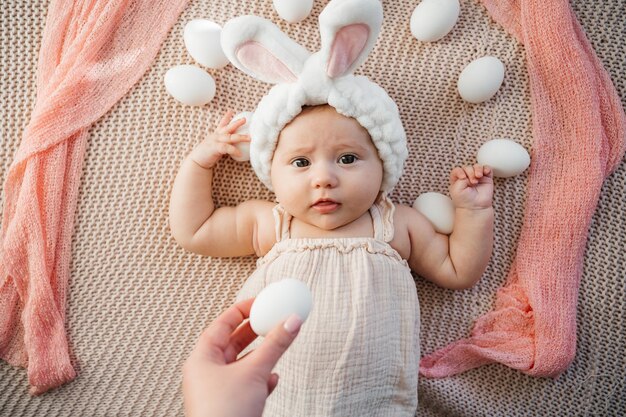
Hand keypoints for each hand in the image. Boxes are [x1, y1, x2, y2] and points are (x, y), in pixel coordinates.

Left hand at [182, 298, 302, 416]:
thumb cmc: (223, 413)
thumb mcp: (254, 372)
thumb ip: (275, 345)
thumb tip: (291, 321)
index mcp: (202, 358)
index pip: (223, 323)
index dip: (244, 309)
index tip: (263, 302)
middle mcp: (207, 372)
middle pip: (234, 341)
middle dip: (257, 331)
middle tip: (274, 319)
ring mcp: (218, 390)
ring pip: (243, 364)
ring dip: (262, 355)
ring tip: (280, 344)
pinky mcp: (231, 406)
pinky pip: (248, 384)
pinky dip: (262, 378)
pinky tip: (273, 378)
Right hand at [190, 110, 250, 168]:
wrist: (197, 162)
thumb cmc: (207, 155)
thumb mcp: (214, 146)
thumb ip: (222, 144)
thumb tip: (232, 145)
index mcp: (216, 135)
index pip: (222, 124)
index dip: (227, 117)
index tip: (231, 111)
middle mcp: (216, 136)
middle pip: (228, 127)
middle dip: (237, 123)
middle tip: (245, 119)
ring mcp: (215, 141)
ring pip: (230, 137)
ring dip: (240, 137)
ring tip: (249, 138)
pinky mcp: (215, 148)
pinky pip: (226, 148)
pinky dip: (234, 150)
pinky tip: (240, 153)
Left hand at [449, 164, 493, 209]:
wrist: (475, 207)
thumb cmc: (464, 200)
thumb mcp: (456, 188)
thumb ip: (461, 176)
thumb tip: (471, 172)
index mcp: (457, 180)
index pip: (458, 170)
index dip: (460, 171)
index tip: (462, 177)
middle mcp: (467, 178)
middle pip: (468, 167)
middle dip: (470, 172)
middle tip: (472, 182)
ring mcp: (477, 178)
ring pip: (477, 166)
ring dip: (478, 169)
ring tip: (478, 177)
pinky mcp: (486, 179)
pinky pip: (487, 169)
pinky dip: (486, 168)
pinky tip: (485, 173)